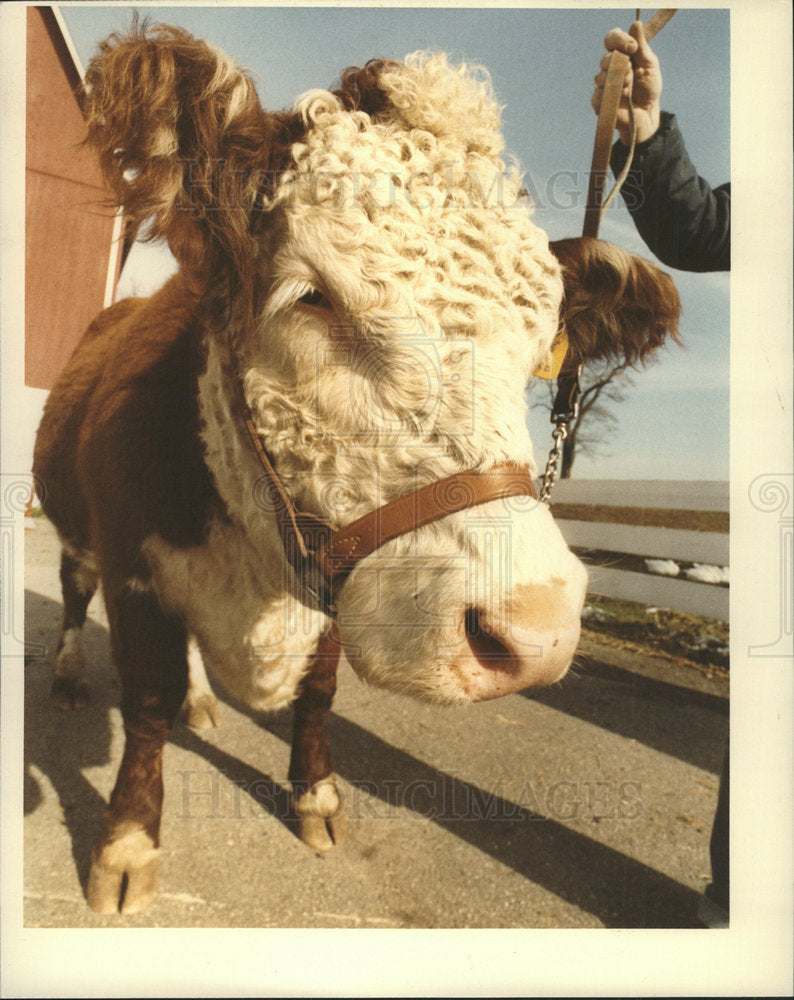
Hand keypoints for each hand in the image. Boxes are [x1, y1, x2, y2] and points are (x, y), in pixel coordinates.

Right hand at [591, 20, 661, 144]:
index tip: (632, 47)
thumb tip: (635, 24)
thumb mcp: (650, 64)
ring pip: (601, 76)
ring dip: (618, 81)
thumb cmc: (649, 89)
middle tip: (631, 73)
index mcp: (621, 55)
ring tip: (629, 88)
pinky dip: (613, 95)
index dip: (619, 40)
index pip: (612, 39)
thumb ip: (642, 46)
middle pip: (605, 58)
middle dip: (620, 65)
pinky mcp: (598, 101)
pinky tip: (622, 98)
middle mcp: (609, 67)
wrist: (647, 114)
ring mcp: (602, 84)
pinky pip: (599, 93)